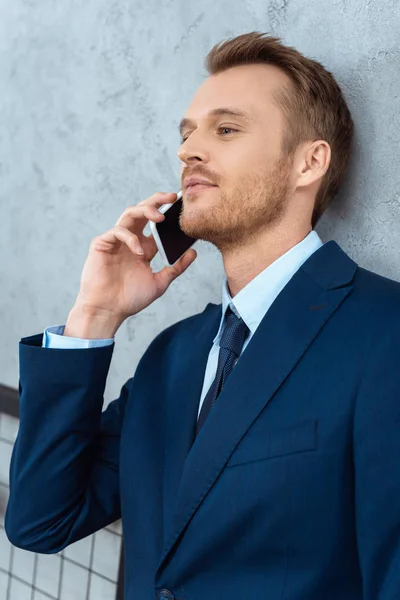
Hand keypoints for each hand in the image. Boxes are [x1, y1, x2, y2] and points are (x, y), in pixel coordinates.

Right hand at [71, 192, 196, 327]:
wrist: (108, 311)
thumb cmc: (130, 299)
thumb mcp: (159, 282)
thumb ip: (176, 267)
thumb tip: (193, 252)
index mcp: (144, 248)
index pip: (157, 225)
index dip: (168, 213)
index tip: (183, 206)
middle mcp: (131, 241)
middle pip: (143, 211)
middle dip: (157, 201)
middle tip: (172, 197)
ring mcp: (116, 241)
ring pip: (130, 214)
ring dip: (145, 211)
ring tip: (160, 217)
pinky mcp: (102, 244)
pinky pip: (117, 231)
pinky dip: (130, 238)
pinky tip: (139, 251)